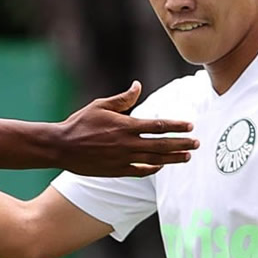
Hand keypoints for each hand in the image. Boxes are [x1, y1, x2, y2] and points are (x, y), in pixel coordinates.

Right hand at [57, 81, 197, 176]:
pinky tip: (162, 166)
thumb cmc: (79, 123)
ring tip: (187, 156)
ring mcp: (123, 158)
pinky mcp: (116, 170)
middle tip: (197, 143)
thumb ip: (122, 99)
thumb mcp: (100, 105)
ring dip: (173, 158)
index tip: (190, 126)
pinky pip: (140, 171)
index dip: (177, 126)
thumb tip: (138, 86)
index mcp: (125, 125)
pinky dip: (153, 169)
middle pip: (162, 144)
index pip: (158, 125)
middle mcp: (127, 143)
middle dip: (182, 143)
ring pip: (155, 159)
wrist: (61, 147)